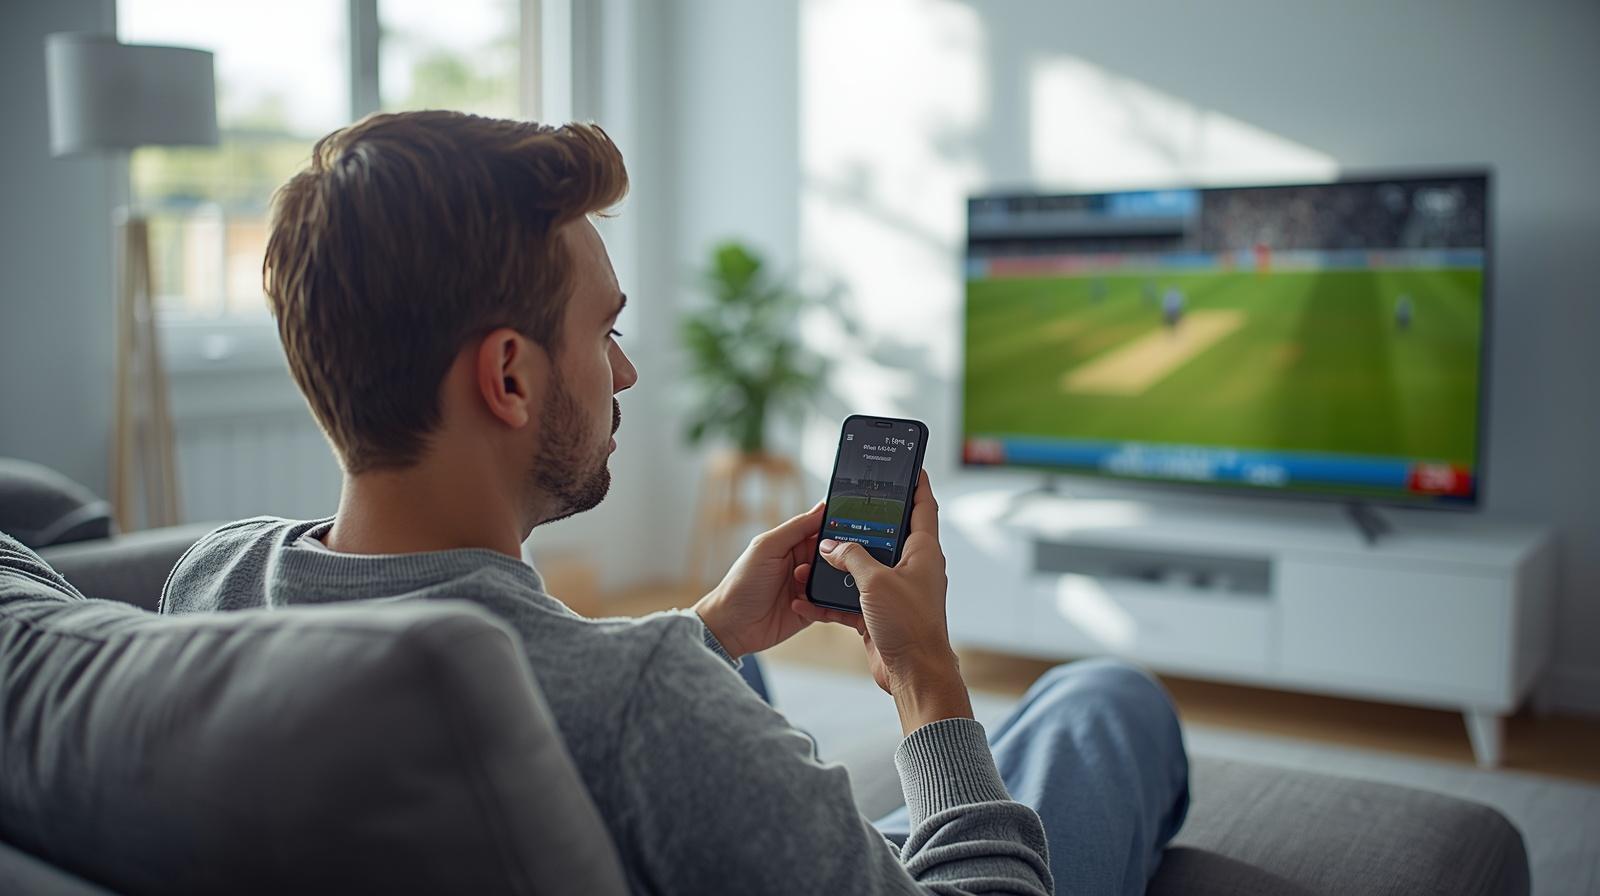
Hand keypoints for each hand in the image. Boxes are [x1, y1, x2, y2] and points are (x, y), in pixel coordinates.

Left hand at [694, 501, 834, 657]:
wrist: (732, 625)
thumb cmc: (742, 583)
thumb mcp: (767, 547)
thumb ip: (797, 527)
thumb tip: (822, 507)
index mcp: (792, 544)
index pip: (821, 529)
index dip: (836, 526)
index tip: (850, 525)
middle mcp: (802, 564)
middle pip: (833, 554)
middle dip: (836, 557)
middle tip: (833, 559)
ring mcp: (807, 587)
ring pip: (836, 579)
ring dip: (826, 581)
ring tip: (802, 583)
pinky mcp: (812, 610)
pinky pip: (829, 605)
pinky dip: (821, 603)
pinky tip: (797, 602)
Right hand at [789, 471, 971, 733]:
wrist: (913, 674)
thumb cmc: (908, 623)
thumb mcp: (876, 580)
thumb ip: (851, 557)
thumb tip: (830, 545)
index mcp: (923, 552)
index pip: (923, 506)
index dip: (916, 484)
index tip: (909, 466)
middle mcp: (912, 568)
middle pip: (889, 536)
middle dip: (865, 523)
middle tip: (846, 506)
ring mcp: (896, 592)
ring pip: (866, 568)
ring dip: (842, 563)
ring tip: (818, 550)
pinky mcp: (880, 615)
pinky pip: (852, 599)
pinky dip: (832, 598)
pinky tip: (809, 598)